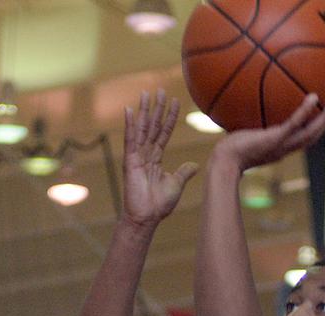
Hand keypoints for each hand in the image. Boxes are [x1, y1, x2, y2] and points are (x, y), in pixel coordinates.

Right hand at [122, 89, 198, 226]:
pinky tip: (130, 110)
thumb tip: (194, 165)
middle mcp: (145, 154)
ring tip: (147, 94)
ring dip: (145, 111)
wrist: (146, 217)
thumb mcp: (176, 184)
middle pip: (153, 126)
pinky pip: (130, 140)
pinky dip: (130, 125)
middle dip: (157, 108)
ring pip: (142, 129)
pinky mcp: (129, 161)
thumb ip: (184, 172)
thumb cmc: (158, 204)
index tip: (175, 102)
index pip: (164, 133)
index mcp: (155, 158)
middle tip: (160, 90)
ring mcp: (136, 156)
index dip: (169, 118)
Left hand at [212, 93, 324, 171]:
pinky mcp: (276, 139)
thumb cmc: (227, 150)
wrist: (225, 162)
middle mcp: (284, 149)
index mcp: (278, 149)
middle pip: (311, 138)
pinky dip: (306, 111)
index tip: (317, 118)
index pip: (299, 140)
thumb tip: (238, 108)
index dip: (310, 131)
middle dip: (324, 124)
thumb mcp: (238, 135)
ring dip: (324, 120)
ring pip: (310, 133)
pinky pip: (296, 123)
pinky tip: (313, 96)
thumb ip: (244, 125)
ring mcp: (282, 145)